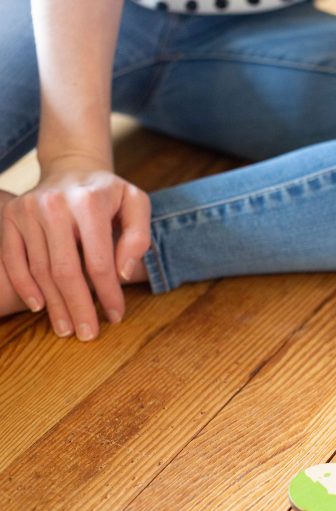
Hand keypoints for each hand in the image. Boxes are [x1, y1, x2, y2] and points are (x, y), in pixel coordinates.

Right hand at [1, 156, 150, 339]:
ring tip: (66, 327)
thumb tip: (123, 274)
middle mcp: (54, 205)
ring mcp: (27, 210)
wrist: (71, 168)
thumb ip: (138, 237)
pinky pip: (13, 258)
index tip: (117, 316)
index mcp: (89, 202)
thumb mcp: (136, 205)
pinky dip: (24, 285)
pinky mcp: (10, 216)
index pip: (98, 261)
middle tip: (87, 334)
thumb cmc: (109, 194)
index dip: (108, 293)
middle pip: (65, 270)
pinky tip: (38, 306)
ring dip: (53, 304)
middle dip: (78, 307)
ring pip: (40, 269)